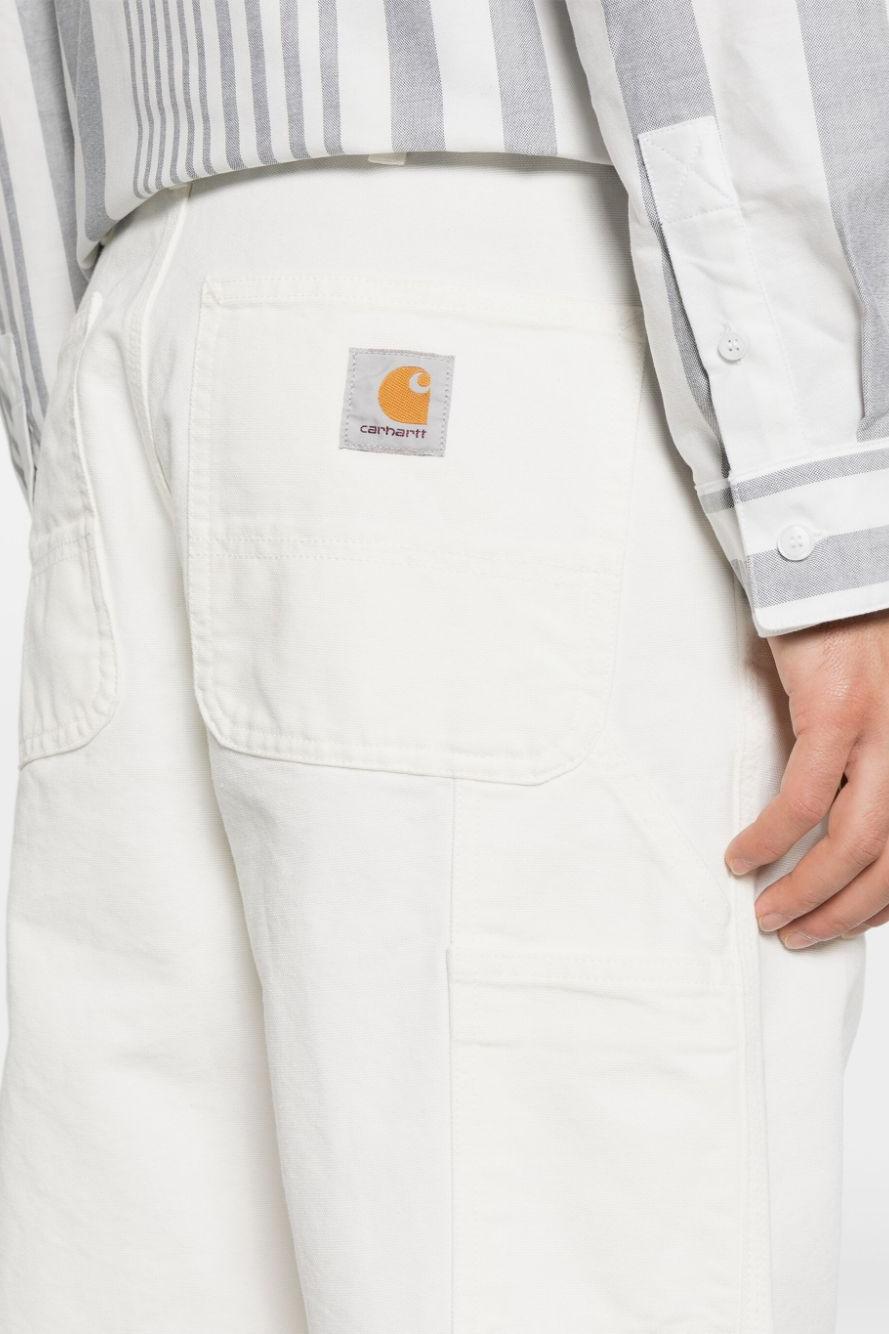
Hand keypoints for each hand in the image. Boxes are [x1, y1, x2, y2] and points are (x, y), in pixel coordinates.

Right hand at [725, 610, 888, 948]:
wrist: (836, 565)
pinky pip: (805, 797)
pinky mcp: (838, 712)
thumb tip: (831, 827)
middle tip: (802, 933)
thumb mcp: (877, 710)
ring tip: (772, 912)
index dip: (884, 900)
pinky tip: (744, 855)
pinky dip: (772, 837)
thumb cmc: (853, 637)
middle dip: (846, 912)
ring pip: (856, 843)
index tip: (849, 921)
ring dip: (809, 890)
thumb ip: (867, 764)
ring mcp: (884, 732)